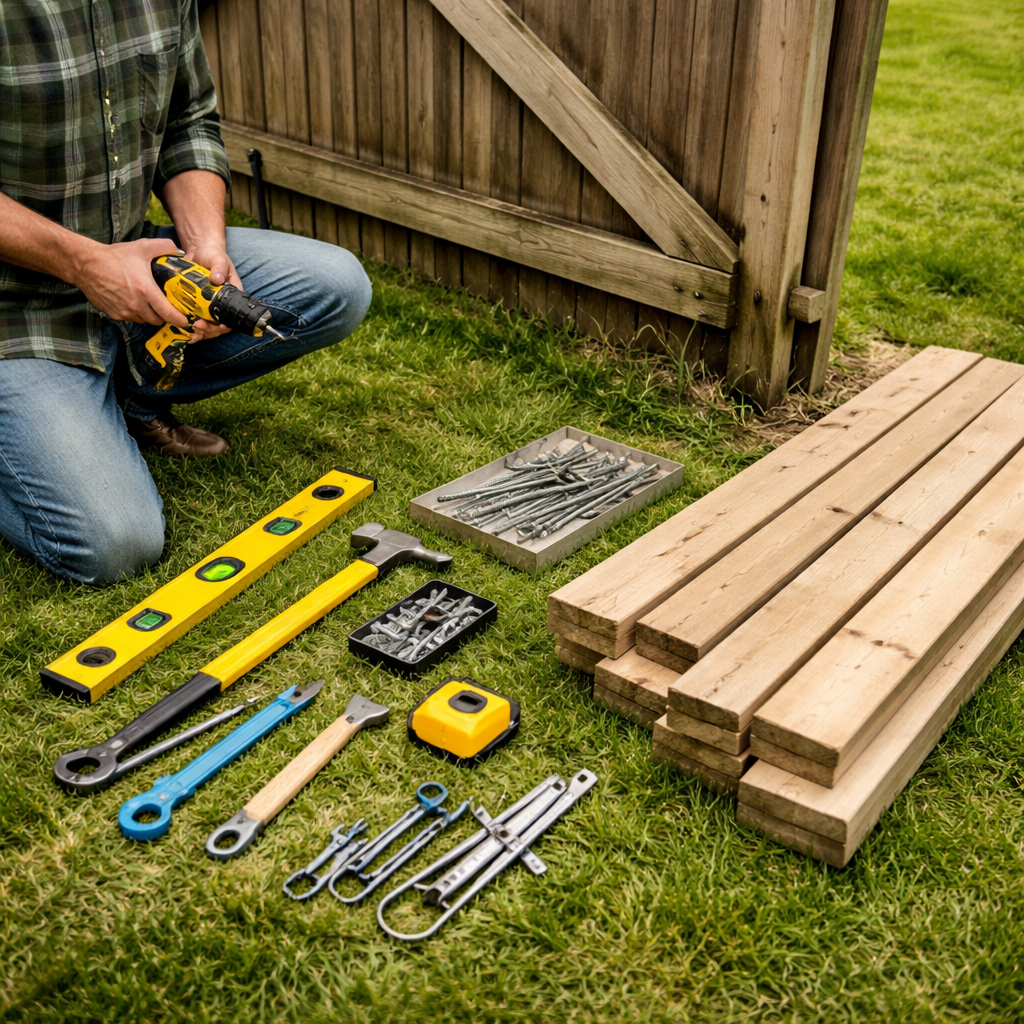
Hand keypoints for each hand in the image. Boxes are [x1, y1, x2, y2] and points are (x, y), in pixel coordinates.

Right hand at [74, 238, 190, 327]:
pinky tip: (132, 301)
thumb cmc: (114, 257)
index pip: (168, 314)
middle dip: (163, 316)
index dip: (180, 319)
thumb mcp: (142, 247)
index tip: (186, 320)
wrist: (86, 264)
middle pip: (157, 320)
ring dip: (148, 315)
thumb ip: (164, 247)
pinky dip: (134, 313)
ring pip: (143, 320)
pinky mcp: (113, 314)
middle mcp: (136, 305)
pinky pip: (129, 318)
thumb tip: (178, 252)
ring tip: (149, 303)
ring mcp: (123, 311)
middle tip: (166, 308)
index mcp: (146, 291)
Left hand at [180, 243, 243, 341]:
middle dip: (209, 330)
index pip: (232, 317)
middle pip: (218, 326)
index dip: (226, 325)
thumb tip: (217, 279)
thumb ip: (219, 268)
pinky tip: (183, 331)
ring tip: (191, 330)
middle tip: (198, 325)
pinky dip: (188, 327)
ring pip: (206, 326)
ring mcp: (206, 307)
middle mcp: (220, 305)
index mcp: (231, 297)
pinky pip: (193, 320)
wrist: (199, 251)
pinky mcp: (194, 305)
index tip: (219, 325)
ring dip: (199, 332)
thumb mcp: (219, 259)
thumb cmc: (214, 256)